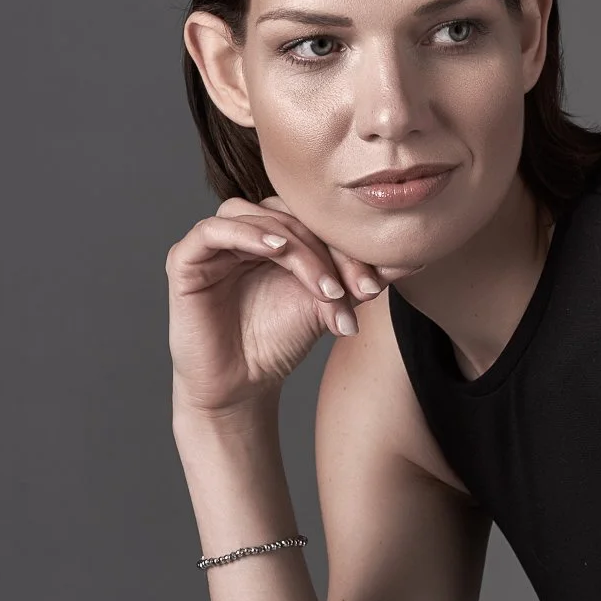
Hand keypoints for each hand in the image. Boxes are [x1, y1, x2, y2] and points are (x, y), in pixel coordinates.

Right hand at [166, 195, 419, 416]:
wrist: (243, 385)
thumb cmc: (281, 340)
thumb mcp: (329, 304)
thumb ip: (360, 279)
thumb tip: (414, 260)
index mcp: (277, 234)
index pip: (315, 221)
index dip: (348, 248)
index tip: (378, 286)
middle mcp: (245, 232)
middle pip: (292, 216)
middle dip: (330, 253)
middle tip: (357, 291)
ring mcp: (214, 243)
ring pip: (260, 219)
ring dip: (300, 249)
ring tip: (326, 288)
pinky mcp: (186, 259)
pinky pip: (212, 231)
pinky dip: (247, 234)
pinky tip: (278, 250)